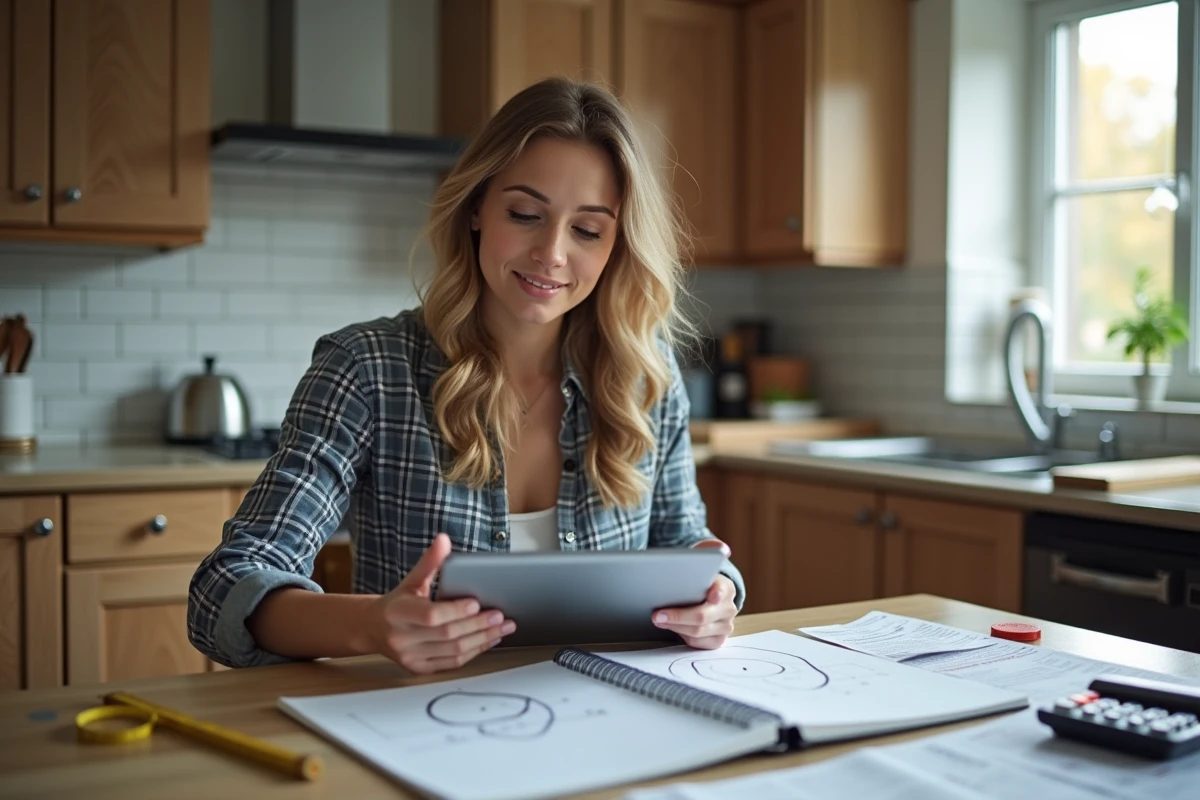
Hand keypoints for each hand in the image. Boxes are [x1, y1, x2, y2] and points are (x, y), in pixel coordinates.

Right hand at [364, 533, 515, 673]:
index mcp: (397, 613)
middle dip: (478, 625)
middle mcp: (402, 638)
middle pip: (448, 634)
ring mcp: (410, 657)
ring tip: (502, 628)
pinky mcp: (420, 668)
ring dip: (482, 640)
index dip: (456, 610)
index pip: (431, 615)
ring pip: (454, 651)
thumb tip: (443, 540)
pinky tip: (488, 641)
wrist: (374, 629)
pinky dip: (474, 652)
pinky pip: (452, 663)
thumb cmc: (397, 603)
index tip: (477, 603)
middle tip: (500, 616)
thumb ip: (430, 562)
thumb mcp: (411, 580)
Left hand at [652, 574, 737, 649]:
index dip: (717, 593)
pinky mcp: (718, 640)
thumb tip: (669, 579)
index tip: (712, 595)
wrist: (712, 600)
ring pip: (697, 632)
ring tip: (659, 620)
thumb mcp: (700, 577)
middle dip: (678, 616)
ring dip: (675, 627)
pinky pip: (697, 642)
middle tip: (658, 614)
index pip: (722, 590)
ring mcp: (725, 626)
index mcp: (726, 588)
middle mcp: (729, 609)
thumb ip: (691, 578)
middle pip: (703, 616)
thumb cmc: (701, 587)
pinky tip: (671, 627)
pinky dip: (681, 635)